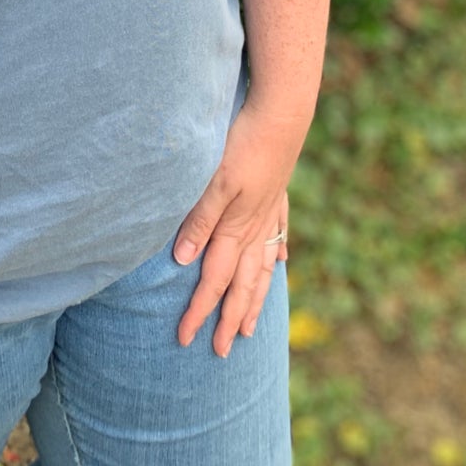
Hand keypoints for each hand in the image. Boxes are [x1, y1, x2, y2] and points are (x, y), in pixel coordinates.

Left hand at [171, 99, 306, 356]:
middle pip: (242, 284)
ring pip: (262, 267)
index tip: (185, 339)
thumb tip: (183, 261)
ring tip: (250, 326)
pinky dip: (276, 253)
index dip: (199, 310)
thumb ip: (200, 219)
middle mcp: (256, 227)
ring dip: (255, 299)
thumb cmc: (244, 142)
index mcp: (236, 227)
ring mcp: (270, 213)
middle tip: (220, 352)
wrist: (282, 113)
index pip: (214, 280)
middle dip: (228, 319)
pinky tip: (279, 263)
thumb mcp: (216, 180)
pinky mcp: (278, 195)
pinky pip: (278, 235)